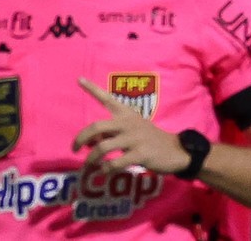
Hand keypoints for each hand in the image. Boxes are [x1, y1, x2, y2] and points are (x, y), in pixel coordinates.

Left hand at [72, 77, 189, 174]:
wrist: (176, 150)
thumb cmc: (149, 139)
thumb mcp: (131, 130)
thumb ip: (110, 133)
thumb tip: (89, 143)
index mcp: (125, 114)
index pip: (107, 98)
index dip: (92, 89)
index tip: (78, 79)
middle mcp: (127, 123)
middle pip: (96, 127)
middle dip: (81, 139)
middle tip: (74, 149)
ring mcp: (134, 138)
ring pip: (103, 147)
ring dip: (92, 159)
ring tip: (89, 165)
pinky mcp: (141, 154)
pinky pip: (117, 162)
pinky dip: (107, 168)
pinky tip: (106, 171)